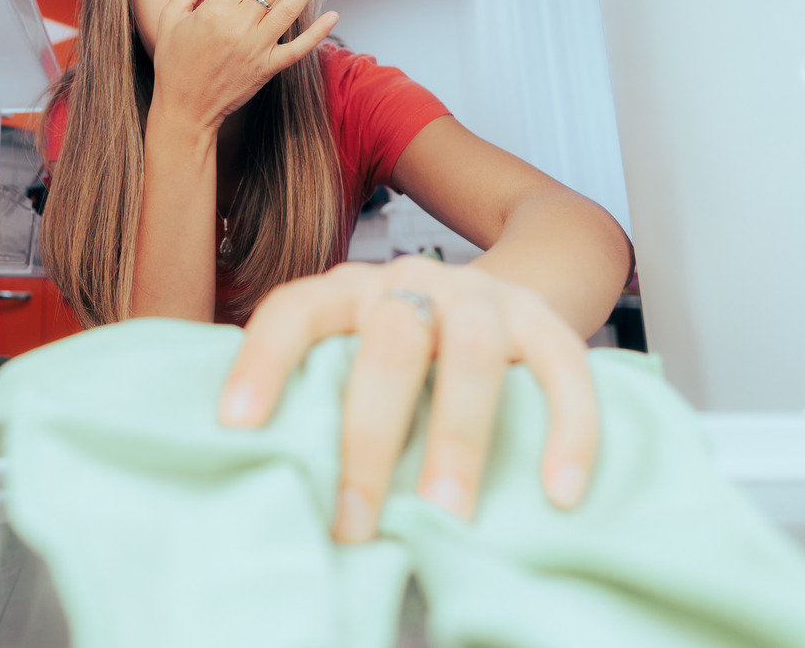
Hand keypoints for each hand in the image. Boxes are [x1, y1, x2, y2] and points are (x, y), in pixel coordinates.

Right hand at [150, 0, 338, 128]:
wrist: (185, 109)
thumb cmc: (174, 62)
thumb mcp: (169, 18)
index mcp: (215, 12)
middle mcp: (241, 27)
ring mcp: (259, 48)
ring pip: (292, 7)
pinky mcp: (269, 68)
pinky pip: (298, 48)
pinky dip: (318, 33)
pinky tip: (335, 14)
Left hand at [216, 256, 599, 541]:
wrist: (506, 293)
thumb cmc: (410, 352)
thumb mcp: (356, 354)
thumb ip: (325, 393)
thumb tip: (274, 479)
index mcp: (350, 291)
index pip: (296, 311)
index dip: (262, 362)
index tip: (236, 426)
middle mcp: (413, 281)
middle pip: (388, 345)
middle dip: (369, 439)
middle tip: (354, 523)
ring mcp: (484, 297)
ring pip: (473, 354)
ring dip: (458, 440)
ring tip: (445, 516)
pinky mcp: (546, 320)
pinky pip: (564, 370)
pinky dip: (568, 432)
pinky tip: (559, 492)